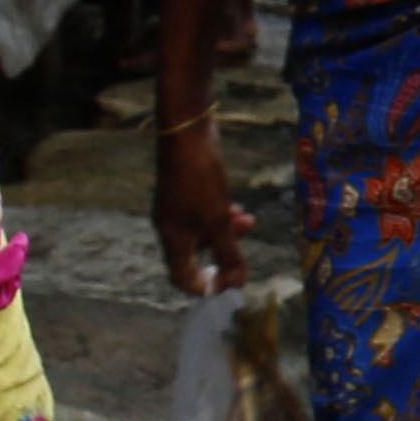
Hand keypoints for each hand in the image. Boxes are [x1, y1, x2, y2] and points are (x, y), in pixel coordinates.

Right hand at [153, 114, 248, 296]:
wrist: (187, 132)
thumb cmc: (199, 180)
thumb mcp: (218, 221)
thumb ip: (229, 253)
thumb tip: (237, 283)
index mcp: (172, 238)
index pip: (182, 277)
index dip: (204, 287)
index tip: (227, 286)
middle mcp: (171, 226)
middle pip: (197, 255)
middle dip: (224, 255)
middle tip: (244, 254)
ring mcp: (178, 208)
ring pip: (205, 232)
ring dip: (228, 232)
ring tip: (248, 222)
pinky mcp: (188, 191)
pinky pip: (206, 214)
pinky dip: (223, 216)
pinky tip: (239, 209)